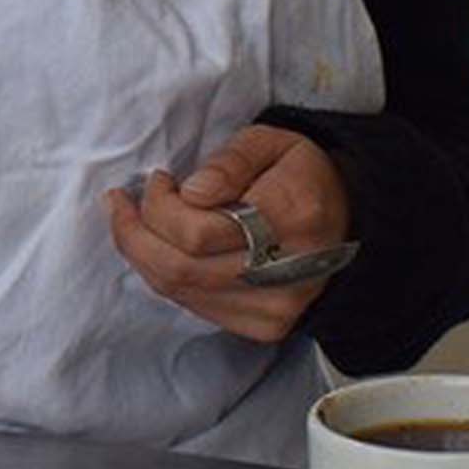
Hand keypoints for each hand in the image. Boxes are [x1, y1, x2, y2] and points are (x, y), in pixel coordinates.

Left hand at [103, 125, 348, 341]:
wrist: (345, 221)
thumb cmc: (299, 174)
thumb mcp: (269, 142)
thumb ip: (229, 161)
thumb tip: (191, 192)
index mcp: (293, 216)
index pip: (197, 232)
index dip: (160, 206)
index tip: (158, 179)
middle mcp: (287, 271)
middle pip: (179, 267)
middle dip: (135, 233)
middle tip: (123, 203)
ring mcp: (276, 307)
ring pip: (179, 291)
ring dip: (142, 255)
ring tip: (134, 221)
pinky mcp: (265, 326)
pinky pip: (194, 306)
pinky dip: (166, 276)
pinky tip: (163, 248)